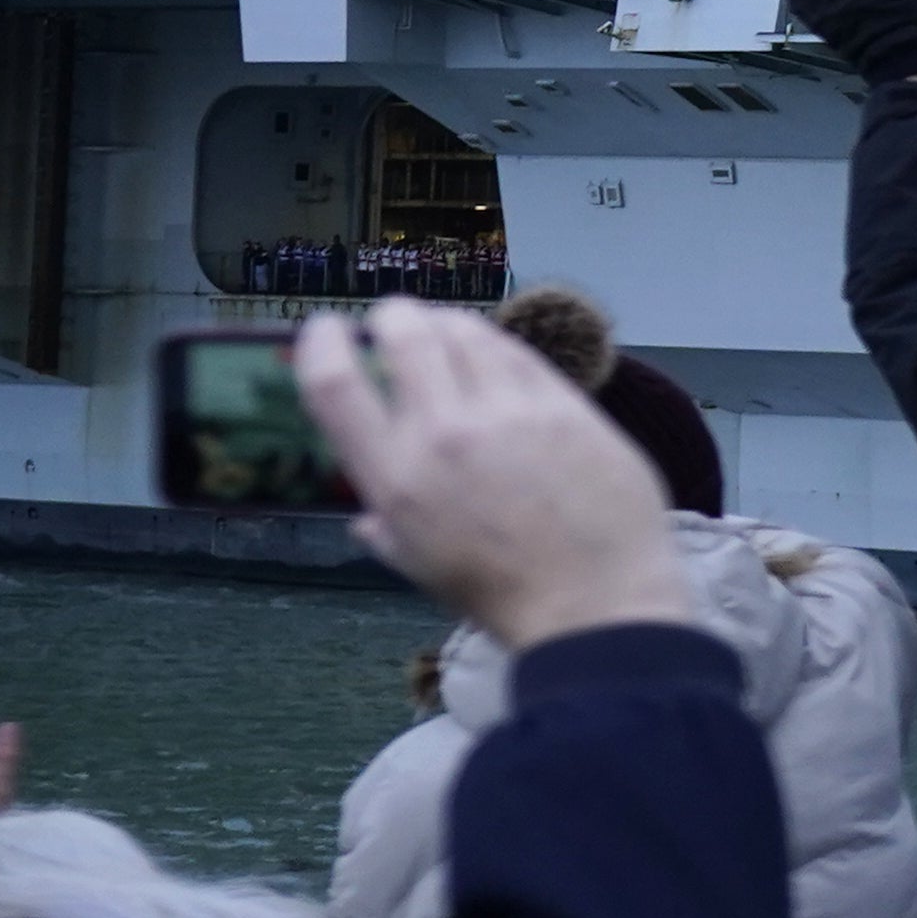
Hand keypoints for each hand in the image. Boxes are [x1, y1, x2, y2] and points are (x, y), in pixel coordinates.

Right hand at [296, 301, 695, 652]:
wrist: (596, 602)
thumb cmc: (502, 595)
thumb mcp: (421, 567)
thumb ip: (388, 532)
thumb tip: (363, 520)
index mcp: (396, 478)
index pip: (335, 386)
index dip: (320, 345)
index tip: (323, 328)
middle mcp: (446, 433)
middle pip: (406, 336)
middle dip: (393, 315)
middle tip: (393, 317)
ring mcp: (511, 413)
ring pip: (466, 333)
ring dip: (446, 322)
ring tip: (444, 328)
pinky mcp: (567, 405)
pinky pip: (521, 353)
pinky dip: (498, 343)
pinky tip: (495, 349)